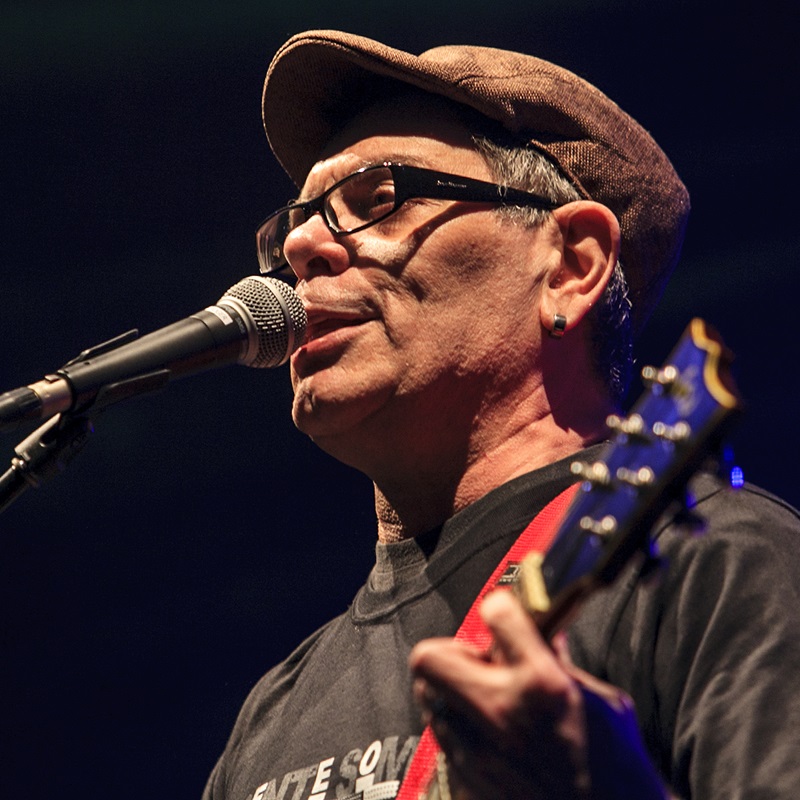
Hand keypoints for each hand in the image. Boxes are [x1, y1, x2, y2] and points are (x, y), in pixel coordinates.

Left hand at [409, 590, 665, 799]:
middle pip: (431, 657)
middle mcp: (501, 713)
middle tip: (478, 661)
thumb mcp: (604, 702)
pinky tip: (490, 739)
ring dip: (452, 691)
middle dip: (451, 651)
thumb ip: (562, 663)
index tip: (504, 615)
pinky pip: (444, 740)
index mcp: (541, 684)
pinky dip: (461, 730)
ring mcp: (477, 753)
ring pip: (429, 698)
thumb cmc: (619, 772)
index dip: (500, 608)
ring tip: (483, 700)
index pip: (495, 614)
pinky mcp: (467, 784)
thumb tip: (543, 633)